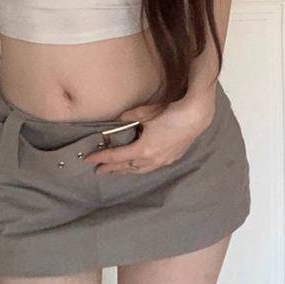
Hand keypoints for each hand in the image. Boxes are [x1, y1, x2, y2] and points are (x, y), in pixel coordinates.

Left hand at [83, 93, 214, 174]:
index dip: (102, 157)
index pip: (116, 157)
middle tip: (100, 169)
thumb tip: (118, 120)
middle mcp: (152, 160)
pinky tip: (140, 164)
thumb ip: (129, 118)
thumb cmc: (169, 114)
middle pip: (127, 167)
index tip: (89, 159)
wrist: (195, 116)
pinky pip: (151, 167)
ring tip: (117, 170)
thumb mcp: (145, 113)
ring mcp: (163, 161)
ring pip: (140, 170)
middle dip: (112, 168)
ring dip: (127, 170)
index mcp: (143, 150)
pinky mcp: (172, 158)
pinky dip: (140, 167)